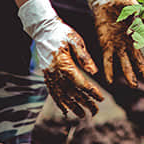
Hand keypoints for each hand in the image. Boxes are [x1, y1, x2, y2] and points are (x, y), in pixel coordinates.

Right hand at [18, 0, 103, 117]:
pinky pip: (52, 91)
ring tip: (82, 115)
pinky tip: (65, 109)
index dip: (91, 92)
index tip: (101, 98)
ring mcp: (49, 75)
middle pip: (72, 92)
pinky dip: (59, 102)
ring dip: (72, 106)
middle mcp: (55, 73)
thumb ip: (84, 57)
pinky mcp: (46, 74)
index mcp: (64, 64)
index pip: (81, 83)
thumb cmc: (61, 32)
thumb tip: (94, 72)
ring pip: (61, 95)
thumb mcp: (76, 40)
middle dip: (85, 103)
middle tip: (95, 111)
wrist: (42, 28)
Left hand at [80, 0, 143, 87]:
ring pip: (125, 63)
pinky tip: (110, 81)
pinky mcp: (106, 46)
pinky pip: (108, 60)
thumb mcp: (130, 5)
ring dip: (129, 74)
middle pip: (139, 60)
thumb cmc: (121, 3)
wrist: (104, 2)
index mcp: (138, 33)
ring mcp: (118, 46)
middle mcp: (130, 43)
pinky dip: (109, 70)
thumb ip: (140, 13)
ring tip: (133, 86)